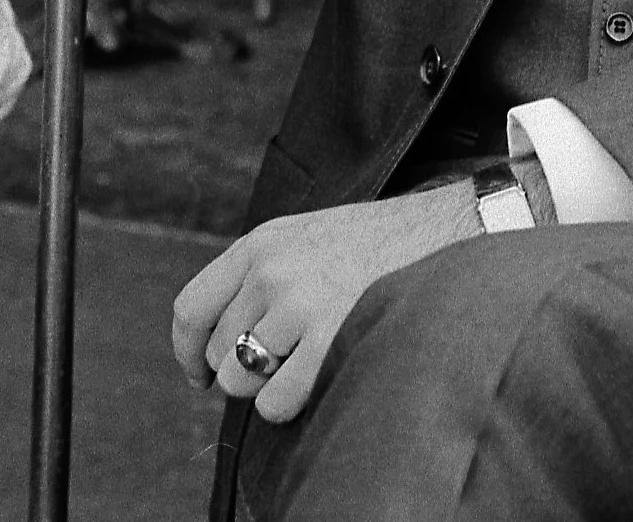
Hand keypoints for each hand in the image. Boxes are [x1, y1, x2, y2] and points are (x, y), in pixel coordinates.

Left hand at [173, 185, 480, 423]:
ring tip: (308, 362)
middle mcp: (271, 271)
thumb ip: (261, 275)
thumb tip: (222, 339)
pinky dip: (292, 402)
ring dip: (269, 387)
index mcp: (260, 244)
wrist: (444, 230)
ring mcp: (298, 304)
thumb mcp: (305, 237)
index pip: (191, 309)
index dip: (189, 353)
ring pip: (242, 382)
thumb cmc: (376, 243)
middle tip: (283, 363)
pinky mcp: (326, 339)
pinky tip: (323, 373)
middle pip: (217, 355)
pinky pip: (277, 402)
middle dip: (243, 371)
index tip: (200, 374)